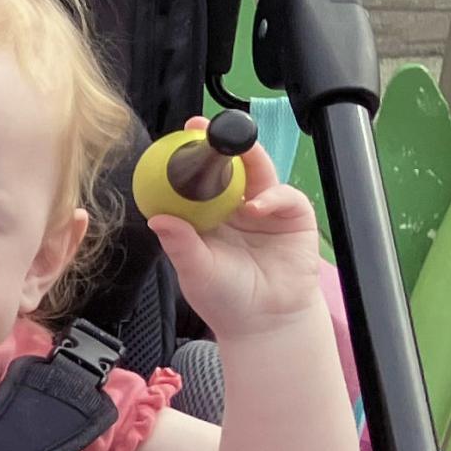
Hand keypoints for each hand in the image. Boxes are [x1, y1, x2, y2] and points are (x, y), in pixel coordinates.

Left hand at [146, 119, 327, 339]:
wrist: (265, 323)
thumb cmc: (226, 298)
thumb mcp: (196, 271)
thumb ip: (180, 244)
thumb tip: (156, 218)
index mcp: (207, 215)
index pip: (197, 179)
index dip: (187, 157)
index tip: (174, 139)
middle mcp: (235, 206)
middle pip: (228, 166)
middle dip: (217, 142)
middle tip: (202, 127)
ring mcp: (265, 209)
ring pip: (258, 172)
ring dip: (247, 157)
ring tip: (232, 152)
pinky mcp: (293, 216)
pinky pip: (284, 196)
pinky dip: (271, 197)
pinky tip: (255, 208)